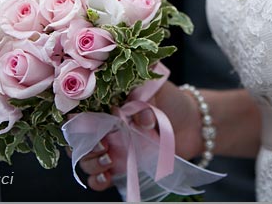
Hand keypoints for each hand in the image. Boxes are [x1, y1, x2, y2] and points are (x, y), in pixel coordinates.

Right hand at [77, 81, 203, 190]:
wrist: (193, 122)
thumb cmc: (170, 100)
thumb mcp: (156, 90)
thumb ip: (141, 100)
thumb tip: (136, 117)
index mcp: (107, 103)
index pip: (80, 111)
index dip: (78, 120)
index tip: (90, 125)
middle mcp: (105, 125)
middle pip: (79, 138)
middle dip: (86, 145)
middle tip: (103, 145)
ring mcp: (112, 146)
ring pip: (86, 158)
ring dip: (91, 163)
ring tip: (108, 160)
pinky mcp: (121, 165)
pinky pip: (100, 176)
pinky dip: (98, 180)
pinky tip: (107, 177)